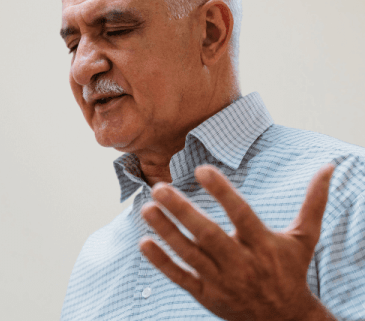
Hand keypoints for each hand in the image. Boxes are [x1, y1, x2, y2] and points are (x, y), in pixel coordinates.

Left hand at [140, 164, 337, 320]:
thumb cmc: (290, 271)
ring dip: (166, 232)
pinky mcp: (207, 296)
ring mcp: (221, 281)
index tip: (202, 169)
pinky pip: (181, 278)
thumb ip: (313, 202)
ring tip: (147, 208)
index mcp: (263, 245)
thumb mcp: (304, 238)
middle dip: (182, 212)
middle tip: (159, 188)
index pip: (241, 215)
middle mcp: (241, 263)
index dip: (222, 192)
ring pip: (189, 255)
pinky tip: (144, 243)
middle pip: (208, 235)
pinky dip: (162, 263)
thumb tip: (328, 167)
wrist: (284, 320)